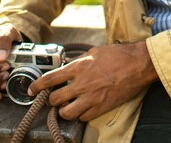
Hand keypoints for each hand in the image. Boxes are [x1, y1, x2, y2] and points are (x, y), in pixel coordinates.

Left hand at [28, 41, 157, 121]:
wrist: (138, 64)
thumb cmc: (118, 55)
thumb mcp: (94, 52)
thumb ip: (79, 61)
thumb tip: (69, 66)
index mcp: (79, 67)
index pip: (50, 79)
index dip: (37, 86)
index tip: (32, 90)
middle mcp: (82, 84)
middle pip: (55, 99)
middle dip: (52, 100)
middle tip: (55, 98)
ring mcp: (91, 98)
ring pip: (66, 113)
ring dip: (64, 110)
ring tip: (68, 105)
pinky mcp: (101, 108)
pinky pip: (83, 118)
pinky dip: (80, 115)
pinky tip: (83, 108)